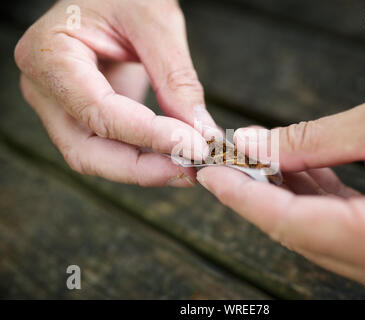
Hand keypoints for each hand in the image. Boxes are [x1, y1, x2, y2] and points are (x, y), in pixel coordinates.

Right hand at [15, 0, 217, 186]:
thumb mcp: (155, 22)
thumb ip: (176, 78)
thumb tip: (202, 130)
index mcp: (50, 54)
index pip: (99, 111)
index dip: (149, 135)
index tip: (195, 145)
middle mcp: (45, 88)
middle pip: (87, 151)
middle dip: (142, 168)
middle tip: (190, 171)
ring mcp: (61, 106)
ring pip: (96, 158)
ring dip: (144, 170)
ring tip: (188, 168)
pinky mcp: (83, 116)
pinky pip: (109, 148)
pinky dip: (142, 158)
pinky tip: (175, 157)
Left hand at [197, 78, 364, 298]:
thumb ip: (309, 140)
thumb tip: (248, 147)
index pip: (291, 223)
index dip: (242, 196)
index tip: (209, 174)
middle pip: (298, 231)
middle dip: (255, 194)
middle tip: (223, 163)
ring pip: (313, 230)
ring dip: (278, 194)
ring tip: (249, 160)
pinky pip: (335, 225)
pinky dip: (307, 197)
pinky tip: (286, 169)